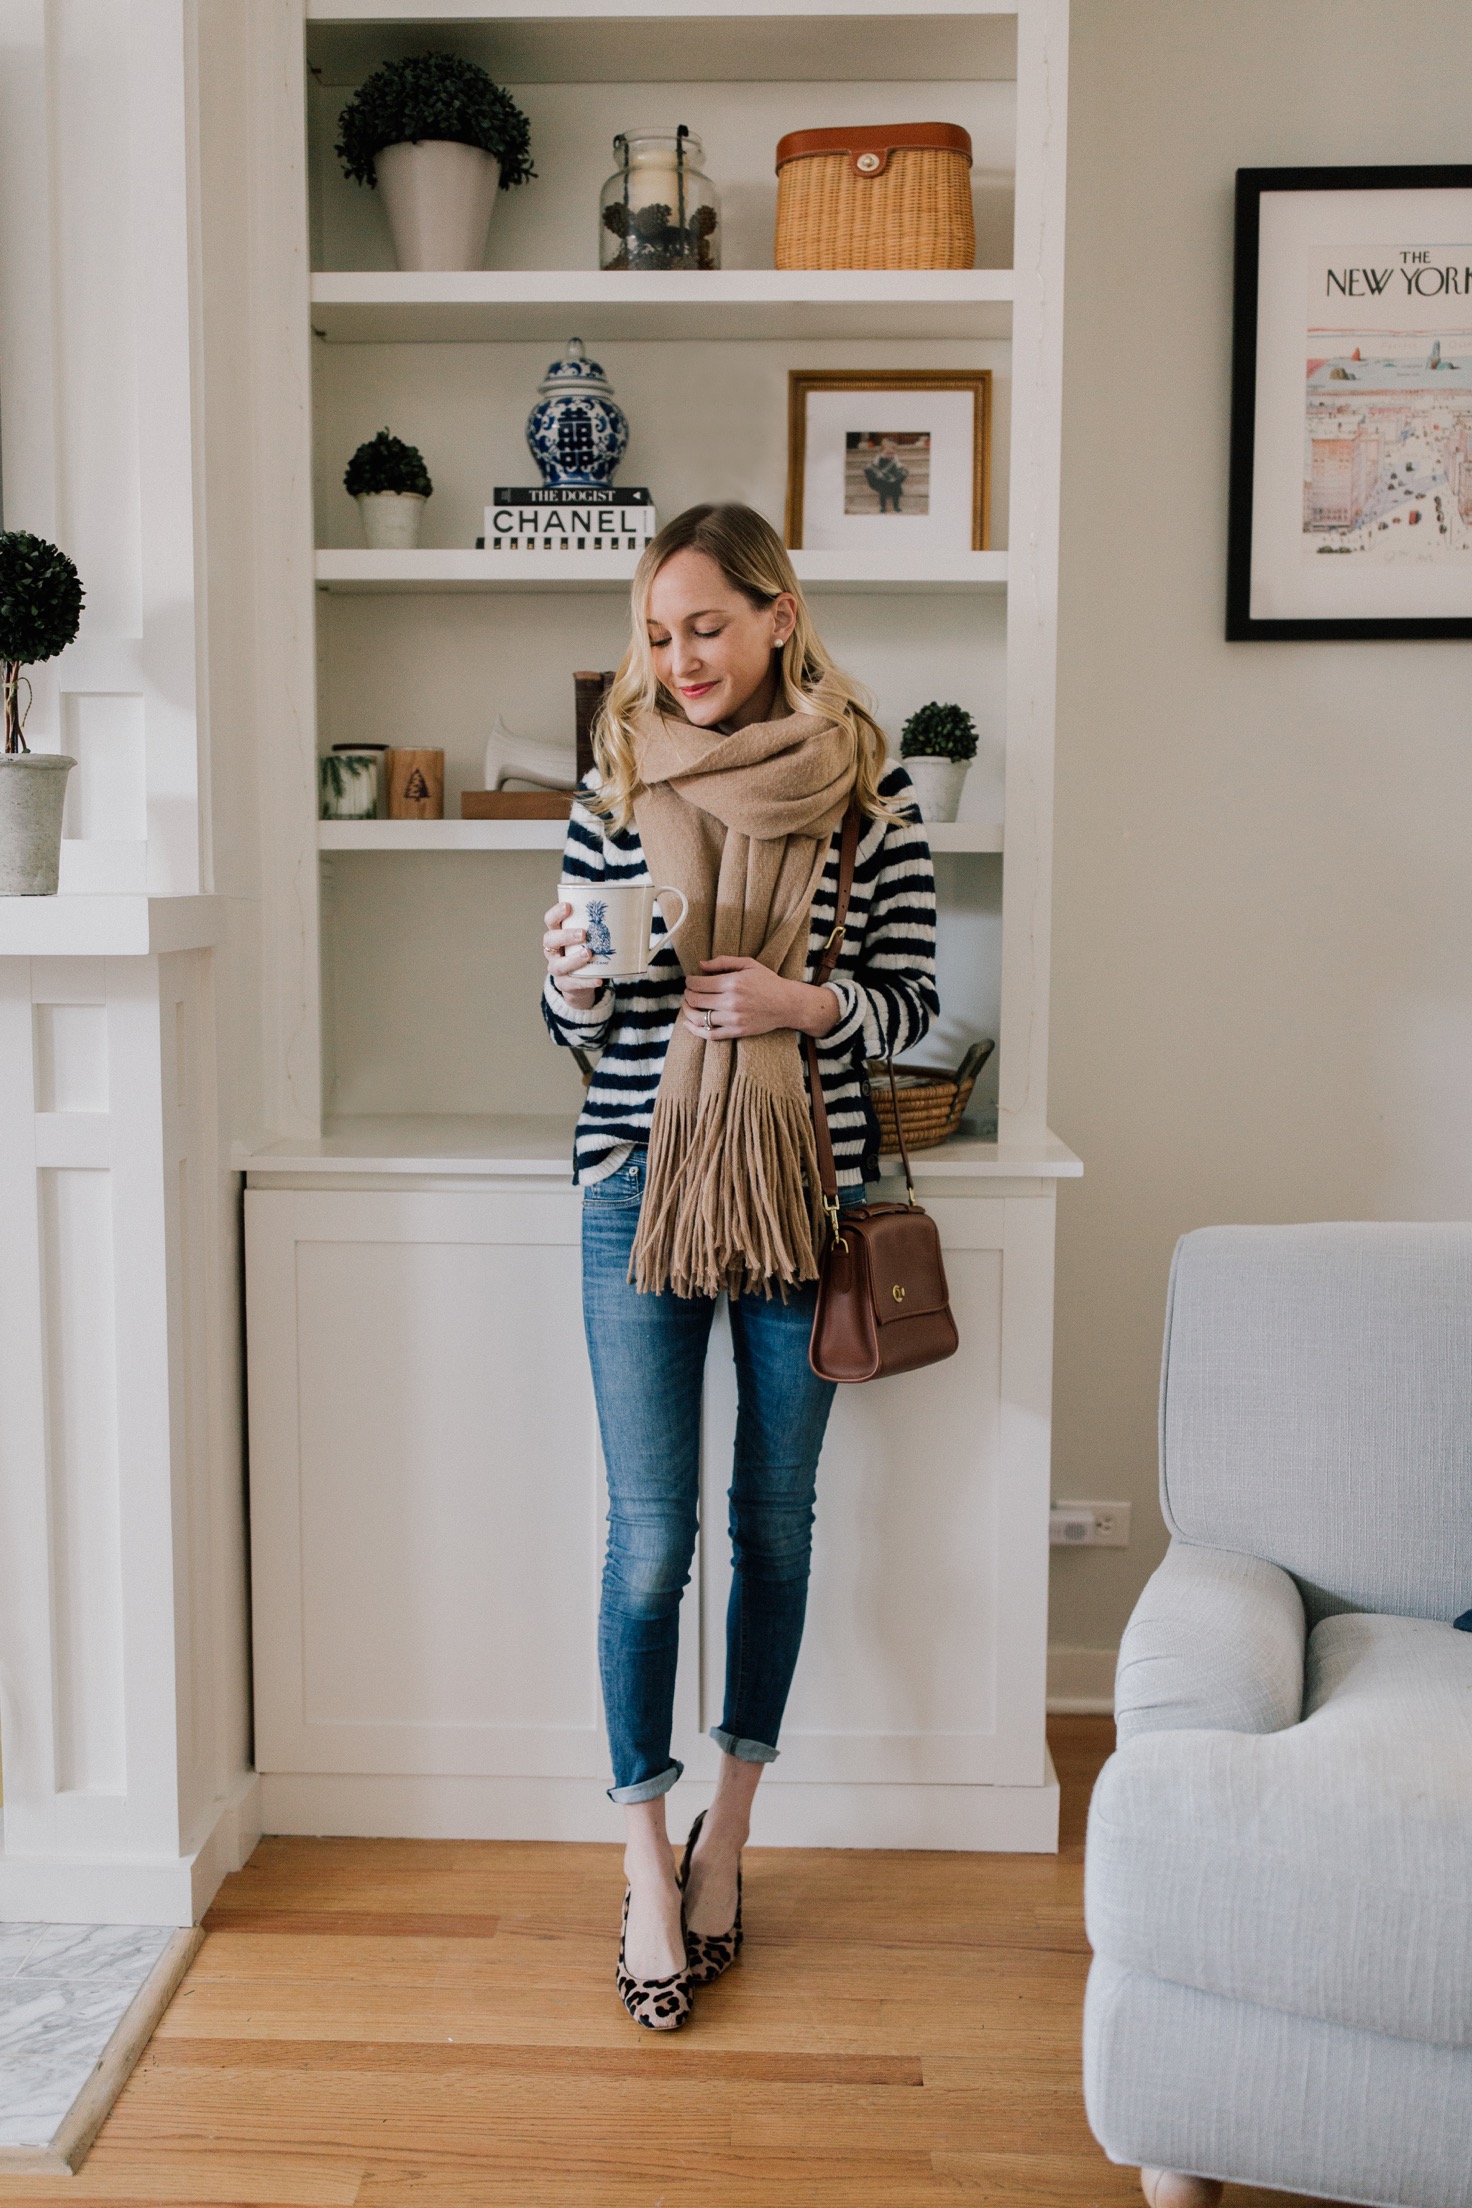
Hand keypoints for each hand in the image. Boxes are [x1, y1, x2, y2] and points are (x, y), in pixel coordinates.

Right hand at [543, 900, 603, 1010]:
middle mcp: (552, 950)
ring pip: (558, 964)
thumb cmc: (586, 953)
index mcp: (557, 934)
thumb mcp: (590, 938)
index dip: (556, 913)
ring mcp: (556, 969)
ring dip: (574, 959)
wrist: (579, 983)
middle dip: (566, 935)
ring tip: (589, 953)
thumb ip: (603, 924)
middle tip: (583, 933)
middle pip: (550, 939)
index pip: (550, 920)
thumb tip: (637, 906)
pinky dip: (587, 981)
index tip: (568, 906)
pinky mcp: (565, 984)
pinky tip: (599, 980)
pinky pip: (573, 984)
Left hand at [682, 957, 839, 1041]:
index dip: (689, 981)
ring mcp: (733, 1019)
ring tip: (688, 1005)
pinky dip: (695, 1030)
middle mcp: (731, 1002)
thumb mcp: (748, 964)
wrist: (787, 1004)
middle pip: (695, 1000)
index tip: (690, 980)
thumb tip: (700, 965)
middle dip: (687, 994)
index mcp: (732, 983)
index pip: (698, 984)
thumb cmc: (768, 981)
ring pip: (699, 1018)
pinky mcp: (737, 1032)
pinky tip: (689, 1024)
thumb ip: (723, 962)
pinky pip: (710, 1034)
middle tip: (688, 991)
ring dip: (688, 1011)